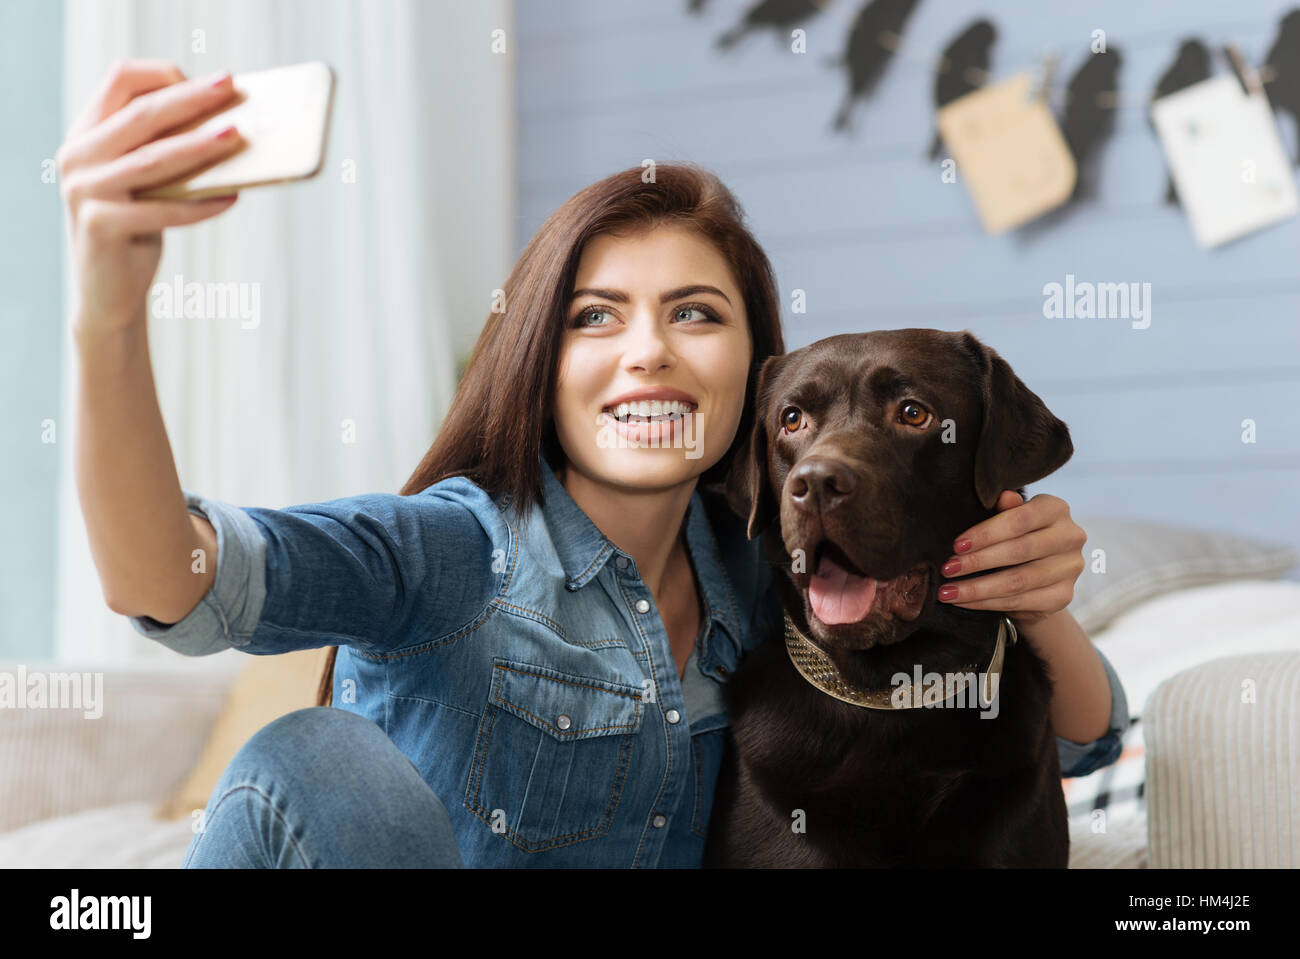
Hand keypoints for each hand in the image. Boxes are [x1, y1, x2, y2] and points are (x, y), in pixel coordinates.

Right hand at [57, 59, 245, 332]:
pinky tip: (232, 198)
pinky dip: (199, 205)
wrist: (110, 293)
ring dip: (200, 146)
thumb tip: (233, 126)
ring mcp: (83, 190)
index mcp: (86, 133)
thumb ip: (169, 151)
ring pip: (152, 159)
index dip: (165, 74)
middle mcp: (76, 155)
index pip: (120, 80)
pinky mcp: (99, 225)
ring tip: (238, 137)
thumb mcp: (151, 183)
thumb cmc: (140, 230)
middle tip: (231, 87)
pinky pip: (161, 210)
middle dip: (191, 98)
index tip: (212, 82)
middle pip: (140, 113)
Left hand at [935, 491, 1085, 628]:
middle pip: (1019, 551)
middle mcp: (1071, 536)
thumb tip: (1003, 496)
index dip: (986, 533)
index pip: (1019, 520)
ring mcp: (1071, 568)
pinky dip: (986, 603)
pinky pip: (1020, 601)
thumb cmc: (1013, 536)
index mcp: (1056, 509)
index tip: (957, 545)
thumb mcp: (1007, 519)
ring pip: (1017, 581)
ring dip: (977, 588)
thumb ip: (1005, 509)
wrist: (1035, 575)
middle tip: (947, 569)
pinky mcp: (1064, 596)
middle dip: (977, 561)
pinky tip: (963, 602)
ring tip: (948, 591)